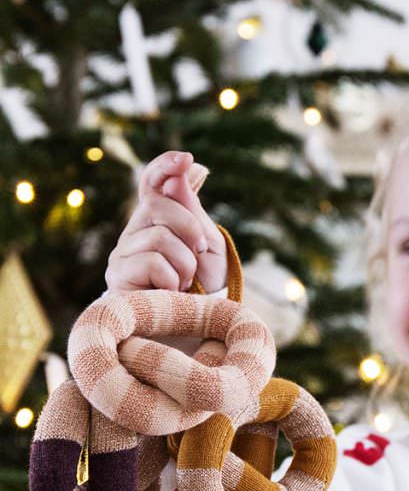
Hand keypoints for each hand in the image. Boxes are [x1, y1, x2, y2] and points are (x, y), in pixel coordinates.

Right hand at [105, 151, 227, 293]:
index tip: (186, 160)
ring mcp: (122, 255)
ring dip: (186, 263)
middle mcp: (134, 233)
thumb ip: (193, 209)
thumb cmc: (202, 289)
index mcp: (156, 220)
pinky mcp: (118, 278)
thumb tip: (186, 170)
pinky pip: (153, 262)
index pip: (151, 183)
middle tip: (200, 253)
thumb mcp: (208, 245)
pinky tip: (171, 294)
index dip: (165, 167)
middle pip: (158, 205)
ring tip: (186, 285)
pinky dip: (173, 280)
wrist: (194, 331)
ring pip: (159, 237)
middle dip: (190, 227)